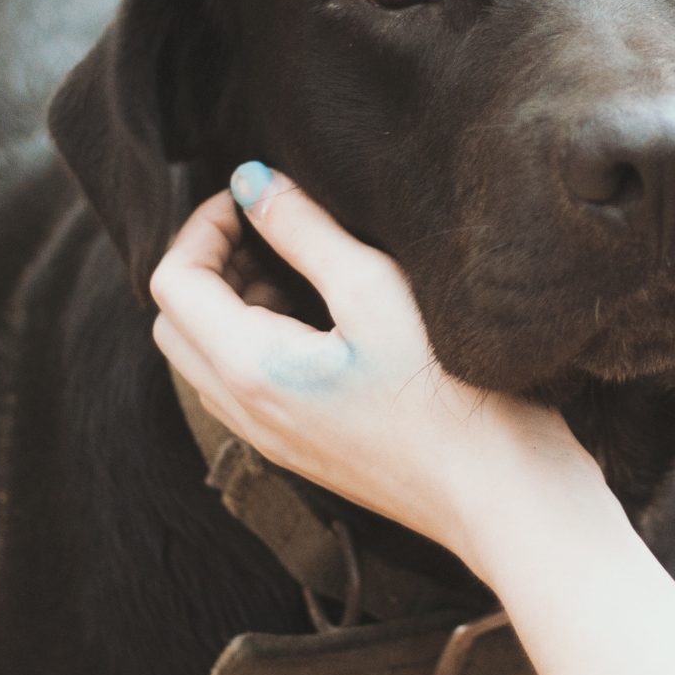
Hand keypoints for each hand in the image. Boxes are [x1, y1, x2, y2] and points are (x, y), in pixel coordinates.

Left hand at [149, 167, 609, 568]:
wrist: (501, 493)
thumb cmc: (450, 392)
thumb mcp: (377, 291)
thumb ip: (305, 231)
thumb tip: (250, 181)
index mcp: (250, 369)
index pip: (174, 282)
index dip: (203, 225)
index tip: (255, 194)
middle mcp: (245, 412)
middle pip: (175, 323)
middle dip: (207, 262)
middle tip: (268, 226)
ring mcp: (272, 439)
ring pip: (206, 357)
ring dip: (230, 302)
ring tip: (300, 266)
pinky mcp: (304, 450)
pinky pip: (245, 386)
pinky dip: (257, 339)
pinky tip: (325, 319)